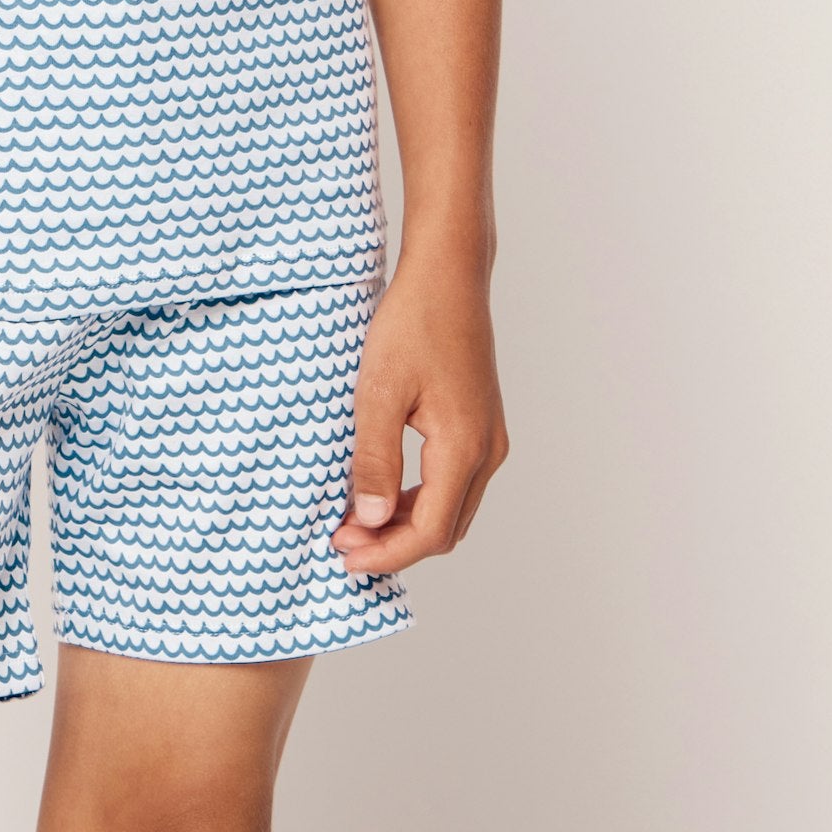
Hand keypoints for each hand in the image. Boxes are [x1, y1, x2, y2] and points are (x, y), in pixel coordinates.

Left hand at [329, 238, 508, 574]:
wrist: (448, 274)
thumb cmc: (413, 323)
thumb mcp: (378, 390)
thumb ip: (374, 458)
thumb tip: (368, 520)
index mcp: (464, 447)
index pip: (429, 531)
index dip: (386, 554)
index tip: (344, 557)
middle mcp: (487, 451)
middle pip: (444, 529)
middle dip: (394, 545)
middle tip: (343, 540)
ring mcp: (488, 438)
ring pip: (450, 508)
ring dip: (406, 523)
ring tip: (355, 519)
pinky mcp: (480, 425)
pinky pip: (453, 483)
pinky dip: (418, 498)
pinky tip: (381, 488)